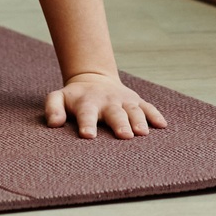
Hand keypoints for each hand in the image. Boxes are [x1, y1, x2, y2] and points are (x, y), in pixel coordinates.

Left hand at [44, 72, 169, 139]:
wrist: (93, 79)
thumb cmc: (74, 98)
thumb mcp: (58, 98)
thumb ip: (53, 108)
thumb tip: (54, 123)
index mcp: (87, 103)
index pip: (86, 113)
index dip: (87, 123)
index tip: (88, 135)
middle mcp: (107, 101)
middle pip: (114, 113)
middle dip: (120, 124)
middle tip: (124, 136)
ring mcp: (123, 101)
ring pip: (133, 110)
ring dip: (139, 120)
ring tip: (142, 133)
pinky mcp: (136, 101)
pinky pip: (148, 107)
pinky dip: (155, 115)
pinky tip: (162, 125)